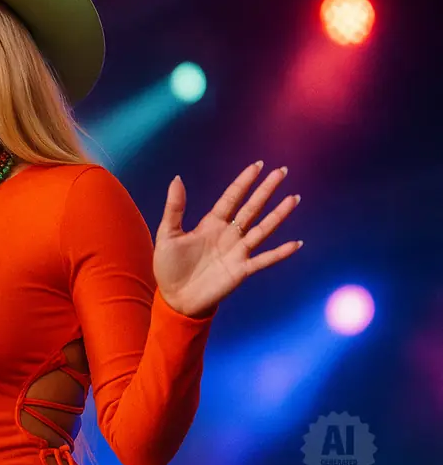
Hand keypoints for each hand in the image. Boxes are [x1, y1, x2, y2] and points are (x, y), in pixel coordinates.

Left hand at [153, 161, 302, 317]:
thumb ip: (174, 208)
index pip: (231, 198)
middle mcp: (228, 234)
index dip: (244, 182)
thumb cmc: (169, 266)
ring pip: (262, 229)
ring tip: (294, 199)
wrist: (175, 298)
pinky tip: (296, 243)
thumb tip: (177, 178)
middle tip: (282, 171)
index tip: (257, 166)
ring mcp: (237, 252)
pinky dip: (280, 253)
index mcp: (211, 224)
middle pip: (251, 208)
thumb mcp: (167, 234)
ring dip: (278, 215)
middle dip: (266, 190)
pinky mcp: (241, 270)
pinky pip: (264, 260)